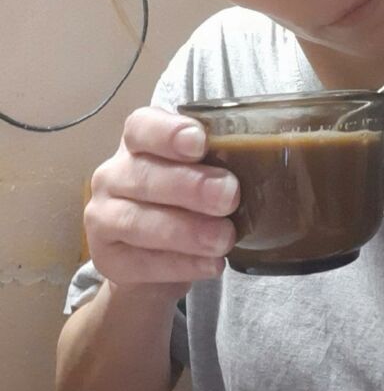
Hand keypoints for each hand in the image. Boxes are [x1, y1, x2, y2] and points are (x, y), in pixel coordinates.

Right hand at [84, 107, 238, 298]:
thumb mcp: (204, 173)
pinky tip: (212, 264)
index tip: (200, 142)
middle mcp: (114, 174)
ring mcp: (103, 216)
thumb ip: (223, 162)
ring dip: (186, 230)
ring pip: (137, 220)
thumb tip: (274, 159)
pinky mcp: (107, 258)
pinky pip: (141, 261)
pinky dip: (181, 264)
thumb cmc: (187, 201)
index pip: (143, 126)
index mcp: (139, 142)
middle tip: (230, 195)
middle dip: (190, 186)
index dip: (169, 132)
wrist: (154, 259)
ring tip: (225, 238)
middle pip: (145, 175)